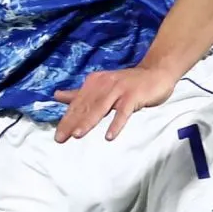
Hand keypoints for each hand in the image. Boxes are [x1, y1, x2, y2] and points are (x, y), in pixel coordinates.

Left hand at [52, 65, 180, 142]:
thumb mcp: (101, 86)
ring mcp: (119, 89)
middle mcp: (104, 84)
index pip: (77, 104)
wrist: (156, 72)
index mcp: (94, 83)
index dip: (66, 119)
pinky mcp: (133, 96)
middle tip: (60, 139)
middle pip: (85, 107)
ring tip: (77, 135)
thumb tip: (56, 96)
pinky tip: (109, 136)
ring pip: (100, 108)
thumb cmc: (127, 83)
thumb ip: (80, 93)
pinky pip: (123, 112)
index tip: (58, 135)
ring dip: (88, 121)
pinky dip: (116, 124)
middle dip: (71, 123)